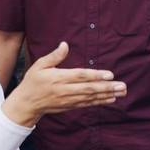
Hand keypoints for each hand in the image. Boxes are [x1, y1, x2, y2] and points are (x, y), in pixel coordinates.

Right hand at [1, 42, 127, 128]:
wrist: (26, 104)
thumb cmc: (33, 81)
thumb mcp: (39, 66)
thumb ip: (54, 56)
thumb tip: (65, 44)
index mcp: (58, 78)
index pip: (80, 76)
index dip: (95, 75)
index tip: (110, 74)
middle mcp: (64, 90)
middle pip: (89, 88)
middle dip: (107, 87)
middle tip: (122, 85)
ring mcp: (68, 100)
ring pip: (91, 97)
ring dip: (107, 95)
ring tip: (122, 92)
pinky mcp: (70, 106)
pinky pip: (87, 104)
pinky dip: (100, 102)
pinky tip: (111, 99)